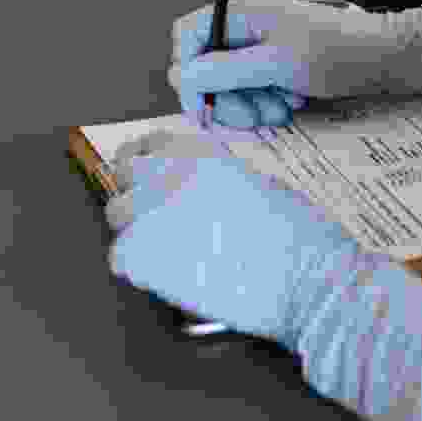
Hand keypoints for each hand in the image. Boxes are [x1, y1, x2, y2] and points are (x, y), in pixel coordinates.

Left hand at [105, 129, 363, 345]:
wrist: (303, 274)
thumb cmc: (296, 232)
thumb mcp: (256, 181)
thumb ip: (216, 178)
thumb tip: (196, 193)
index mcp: (199, 150)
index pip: (149, 144)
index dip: (146, 160)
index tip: (146, 172)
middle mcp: (169, 171)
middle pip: (125, 174)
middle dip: (136, 191)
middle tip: (152, 215)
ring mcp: (152, 211)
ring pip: (118, 214)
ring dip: (135, 227)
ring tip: (164, 249)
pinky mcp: (145, 256)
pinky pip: (120, 258)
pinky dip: (139, 269)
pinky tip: (165, 276)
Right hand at [169, 0, 412, 128]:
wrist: (387, 58)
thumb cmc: (339, 53)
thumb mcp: (278, 64)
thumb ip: (227, 70)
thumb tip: (185, 75)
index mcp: (244, 14)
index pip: (190, 35)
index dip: (188, 71)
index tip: (203, 106)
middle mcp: (249, 26)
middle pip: (208, 64)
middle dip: (226, 96)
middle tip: (253, 115)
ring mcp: (263, 44)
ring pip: (231, 82)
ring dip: (249, 103)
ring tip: (280, 108)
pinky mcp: (279, 63)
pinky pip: (255, 88)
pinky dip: (268, 101)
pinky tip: (292, 103)